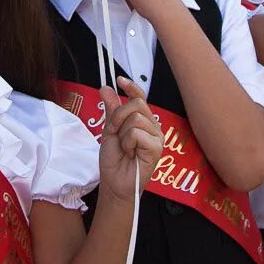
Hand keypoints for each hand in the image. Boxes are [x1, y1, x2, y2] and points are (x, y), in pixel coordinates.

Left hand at [98, 79, 163, 203]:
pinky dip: (127, 143)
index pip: (140, 97)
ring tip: (124, 147)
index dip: (131, 87)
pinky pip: (137, 133)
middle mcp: (152, 126)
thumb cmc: (114, 160)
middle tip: (115, 133)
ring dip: (123, 133)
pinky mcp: (157, 147)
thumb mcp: (109, 130)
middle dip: (119, 116)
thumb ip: (111, 110)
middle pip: (137, 103)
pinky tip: (130, 153)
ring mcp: (157, 136)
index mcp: (142, 121)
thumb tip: (106, 88)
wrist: (114, 183)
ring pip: (136, 118)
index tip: (120, 80)